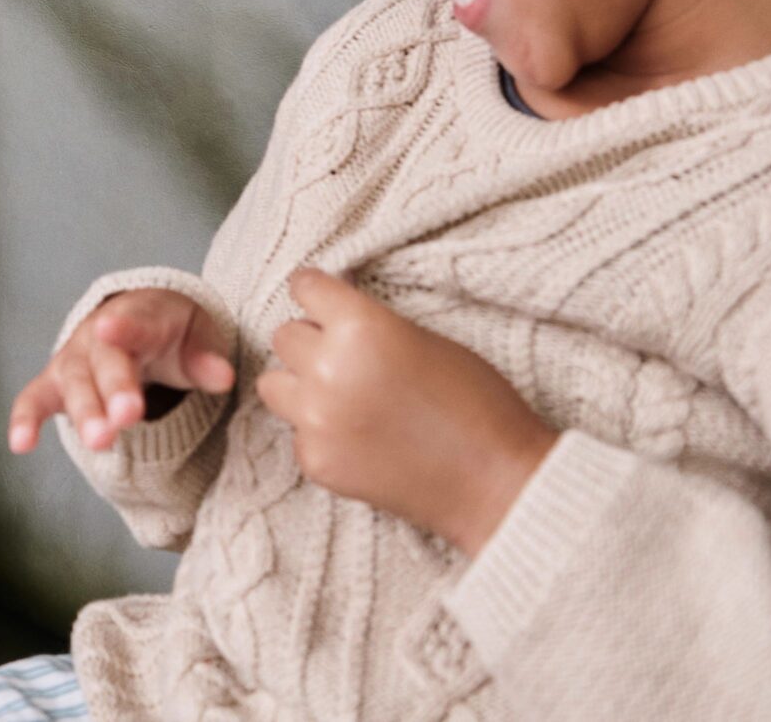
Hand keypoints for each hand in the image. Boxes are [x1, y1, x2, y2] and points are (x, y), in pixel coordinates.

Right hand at [9, 286, 236, 455]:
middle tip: (126, 418)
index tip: (111, 328)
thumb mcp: (198, 334)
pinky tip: (20, 444)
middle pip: (104, 361)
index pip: (133, 322)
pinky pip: (35, 398)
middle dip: (112, 388)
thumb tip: (222, 377)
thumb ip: (207, 357)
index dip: (123, 327)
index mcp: (139, 316)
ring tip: (98, 443)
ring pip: (74, 383)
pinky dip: (25, 419)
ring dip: (84, 412)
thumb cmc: (172, 331)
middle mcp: (99, 336)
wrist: (140, 319)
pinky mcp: (56, 383)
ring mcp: (75, 359)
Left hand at [258, 267, 555, 555]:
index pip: (304, 286)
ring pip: (274, 384)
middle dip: (310, 342)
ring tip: (340, 398)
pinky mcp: (315, 461)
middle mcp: (327, 368)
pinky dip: (319, 433)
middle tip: (345, 359)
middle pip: (284, 336)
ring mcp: (316, 419)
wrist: (496, 483)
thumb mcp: (424, 339)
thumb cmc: (477, 404)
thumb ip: (368, 324)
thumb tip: (330, 311)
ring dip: (299, 385)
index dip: (314, 293)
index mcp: (360, 327)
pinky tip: (359, 440)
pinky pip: (296, 433)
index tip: (319, 300)